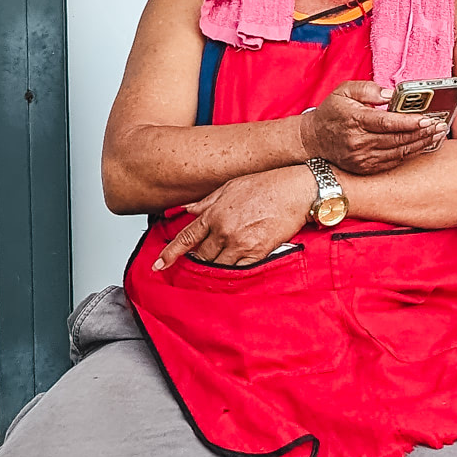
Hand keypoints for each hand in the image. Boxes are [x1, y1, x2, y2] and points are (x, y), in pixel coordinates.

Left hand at [153, 167, 318, 269]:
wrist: (298, 189)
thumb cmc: (267, 184)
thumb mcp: (231, 186)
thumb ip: (206, 201)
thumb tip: (187, 209)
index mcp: (214, 213)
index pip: (186, 238)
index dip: (170, 253)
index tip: (159, 265)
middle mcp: (223, 230)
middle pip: (202, 256)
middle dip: (200, 261)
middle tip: (203, 262)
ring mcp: (240, 243)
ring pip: (218, 266)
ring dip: (217, 268)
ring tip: (220, 267)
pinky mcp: (258, 253)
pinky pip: (239, 270)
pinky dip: (235, 272)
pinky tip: (235, 270)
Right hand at [298, 81, 448, 175]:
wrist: (313, 140)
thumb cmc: (332, 112)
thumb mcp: (344, 91)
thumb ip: (368, 89)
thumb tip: (391, 94)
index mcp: (355, 120)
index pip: (387, 122)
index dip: (409, 121)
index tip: (427, 118)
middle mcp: (359, 142)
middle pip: (397, 139)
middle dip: (422, 132)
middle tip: (441, 124)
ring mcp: (362, 158)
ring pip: (398, 152)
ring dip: (421, 143)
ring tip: (438, 134)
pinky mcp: (365, 168)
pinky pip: (393, 162)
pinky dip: (410, 154)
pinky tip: (423, 144)